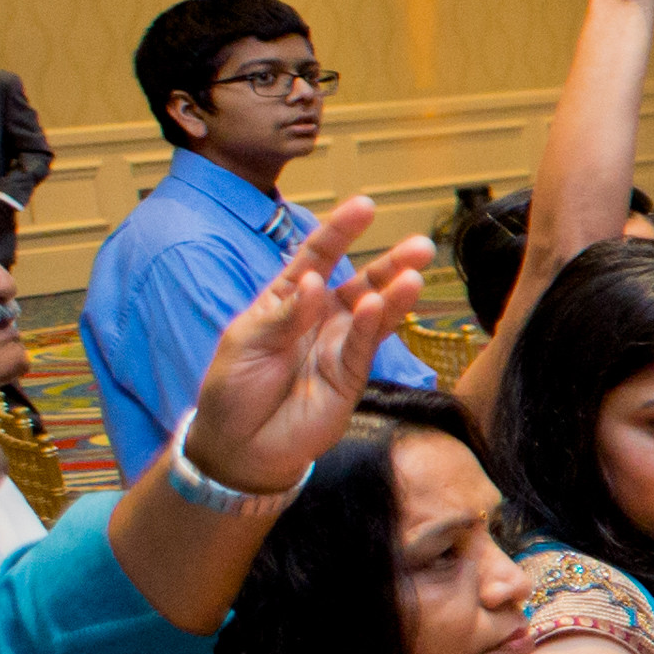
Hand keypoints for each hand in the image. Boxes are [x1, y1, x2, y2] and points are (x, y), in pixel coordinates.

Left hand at [177, 196, 435, 490]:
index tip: (364, 206)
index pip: (315, 258)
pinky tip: (377, 308)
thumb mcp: (244, 343)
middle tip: (421, 246)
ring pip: (373, 313)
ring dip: (394, 294)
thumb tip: (312, 281)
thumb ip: (282, 315)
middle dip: (389, 263)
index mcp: (287, 302)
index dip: (338, 233)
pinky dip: (369, 327)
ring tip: (416, 275)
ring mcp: (337, 347)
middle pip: (360, 282)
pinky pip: (363, 347)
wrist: (239, 447)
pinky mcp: (349, 377)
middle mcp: (319, 319)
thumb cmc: (232, 390)